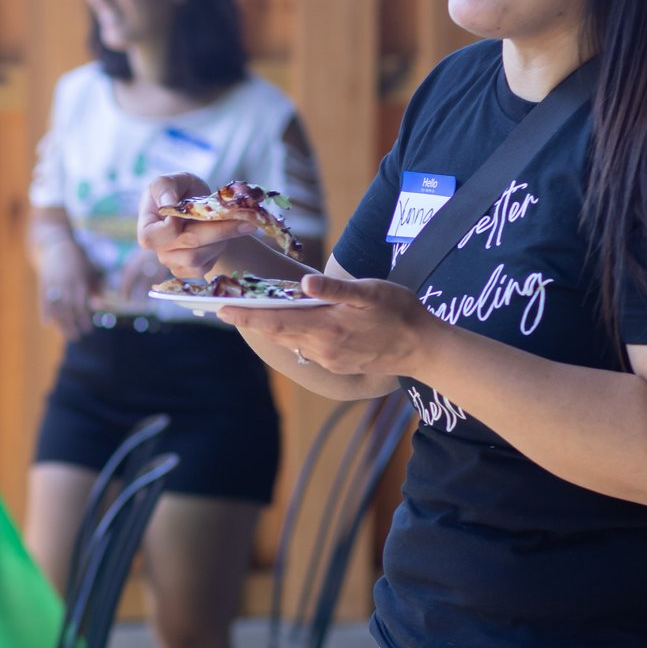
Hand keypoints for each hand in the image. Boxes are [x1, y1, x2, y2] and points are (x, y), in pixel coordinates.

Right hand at [36, 233, 99, 338]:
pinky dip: (43, 312)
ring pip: (55, 307)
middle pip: (67, 309)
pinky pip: (42, 300)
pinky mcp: (42, 283)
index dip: (84, 318)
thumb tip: (100, 305)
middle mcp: (64, 282)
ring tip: (65, 335)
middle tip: (76, 338)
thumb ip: (94, 288)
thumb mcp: (89, 271)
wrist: (55, 245)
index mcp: (78, 279)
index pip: (80, 304)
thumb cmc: (77, 260)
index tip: (89, 330)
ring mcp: (51, 282)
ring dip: (60, 323)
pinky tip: (46, 324)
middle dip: (72, 325)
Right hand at [137, 172, 303, 280]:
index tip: (194, 209)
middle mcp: (157, 249)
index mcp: (147, 227)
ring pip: (199, 259)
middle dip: (219, 230)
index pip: (153, 237)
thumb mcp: (174, 179)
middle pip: (187, 246)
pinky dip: (218, 252)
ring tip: (235, 225)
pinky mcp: (188, 270)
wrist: (196, 207)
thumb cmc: (181, 191)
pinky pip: (205, 268)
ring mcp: (172, 262)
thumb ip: (165, 187)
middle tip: (245, 220)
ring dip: (221, 240)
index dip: (174, 226)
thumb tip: (168, 204)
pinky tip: (225, 238)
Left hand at [214, 273, 433, 375]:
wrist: (424, 349)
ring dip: (272, 327)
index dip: (247, 315)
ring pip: (291, 341)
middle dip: (251, 320)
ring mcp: (329, 359)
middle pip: (278, 332)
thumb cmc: (400, 312)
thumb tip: (306, 283)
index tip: (222, 308)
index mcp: (327, 328)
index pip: (276, 321)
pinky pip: (307, 348)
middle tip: (226, 306)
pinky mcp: (337, 364)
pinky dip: (293, 334)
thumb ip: (336, 290)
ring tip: (251, 311)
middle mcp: (322, 348)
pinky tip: (289, 323)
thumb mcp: (371, 292)